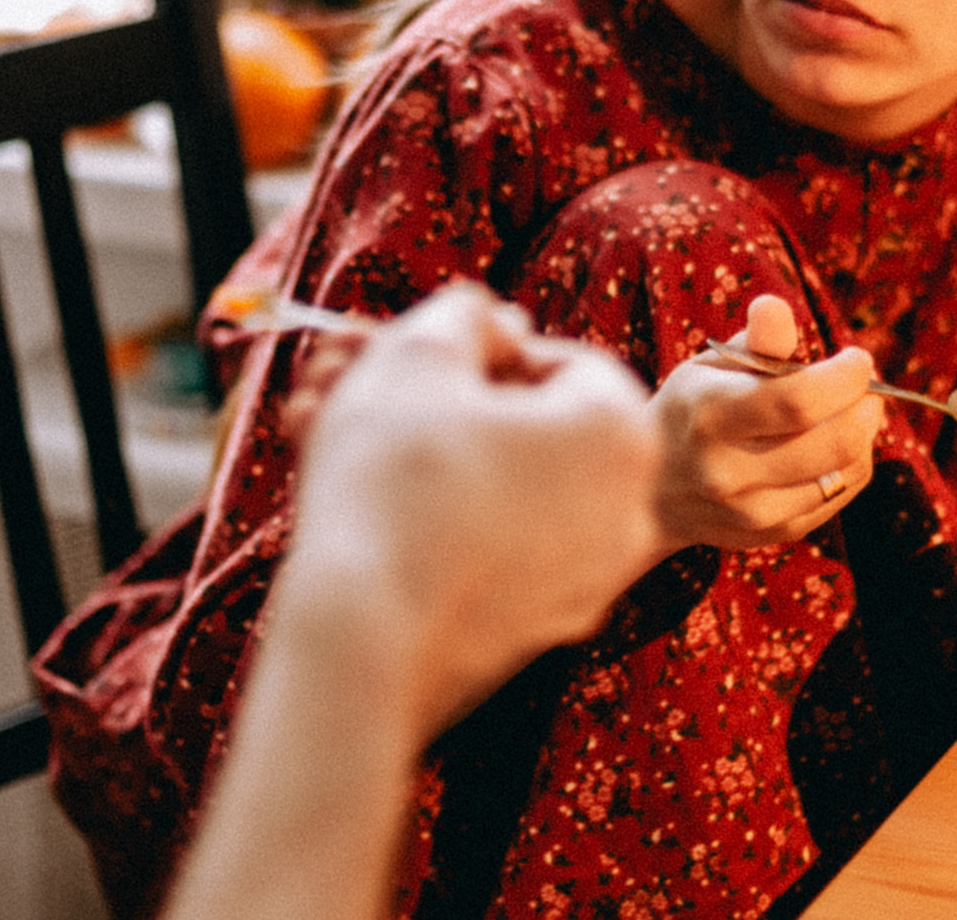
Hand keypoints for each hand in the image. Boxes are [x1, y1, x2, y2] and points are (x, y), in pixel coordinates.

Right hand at [280, 283, 662, 735]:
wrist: (361, 643)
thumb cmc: (394, 481)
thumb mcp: (417, 356)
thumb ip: (461, 314)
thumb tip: (488, 319)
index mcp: (621, 434)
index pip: (567, 361)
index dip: (486, 349)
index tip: (424, 362)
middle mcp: (626, 514)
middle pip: (532, 429)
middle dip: (440, 402)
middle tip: (363, 387)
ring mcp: (587, 583)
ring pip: (503, 491)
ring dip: (425, 456)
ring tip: (330, 436)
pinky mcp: (537, 633)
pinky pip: (492, 551)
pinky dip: (437, 520)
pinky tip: (355, 506)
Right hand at [650, 293, 881, 552]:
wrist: (653, 490)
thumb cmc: (693, 411)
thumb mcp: (711, 366)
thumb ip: (754, 340)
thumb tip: (775, 308)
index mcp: (710, 415)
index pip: (798, 401)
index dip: (844, 378)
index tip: (857, 358)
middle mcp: (729, 471)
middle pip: (834, 442)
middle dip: (865, 405)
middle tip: (863, 386)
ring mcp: (753, 511)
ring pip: (845, 470)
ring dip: (862, 434)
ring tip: (847, 412)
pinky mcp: (775, 533)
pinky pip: (840, 494)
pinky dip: (851, 464)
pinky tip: (831, 444)